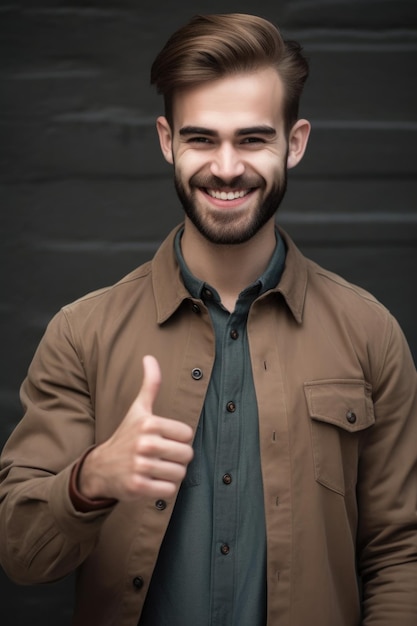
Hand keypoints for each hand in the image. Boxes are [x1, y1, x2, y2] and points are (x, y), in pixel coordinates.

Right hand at [78, 355, 193, 501]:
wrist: (101, 467)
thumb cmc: (126, 436)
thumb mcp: (138, 409)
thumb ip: (150, 384)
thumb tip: (149, 357)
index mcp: (148, 423)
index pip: (187, 434)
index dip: (179, 439)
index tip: (164, 440)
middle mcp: (144, 444)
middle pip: (186, 455)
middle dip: (178, 458)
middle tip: (162, 456)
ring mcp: (140, 466)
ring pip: (179, 474)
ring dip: (171, 474)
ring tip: (157, 469)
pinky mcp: (138, 487)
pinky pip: (169, 490)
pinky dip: (164, 489)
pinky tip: (151, 481)